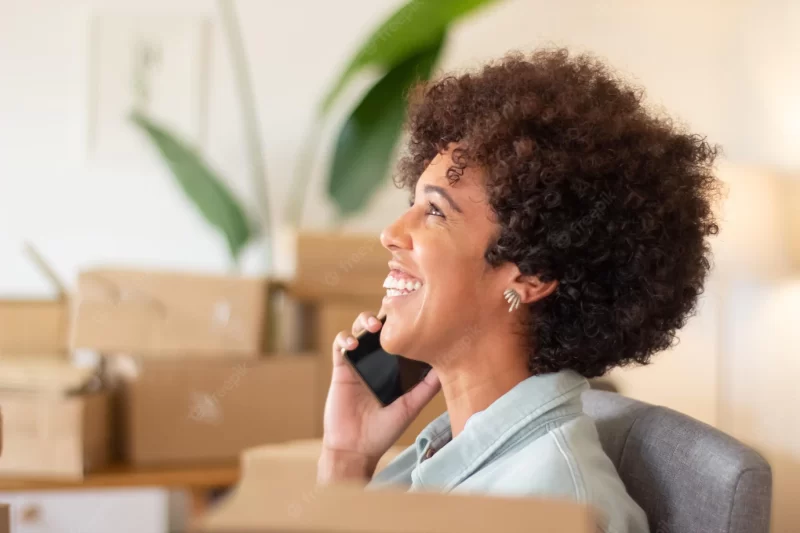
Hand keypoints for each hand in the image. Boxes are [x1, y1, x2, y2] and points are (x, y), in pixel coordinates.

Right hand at [318, 311, 440, 482]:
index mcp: (394, 367)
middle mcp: (377, 361)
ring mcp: (358, 362)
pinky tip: (353, 345)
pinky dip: (345, 339)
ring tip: (373, 326)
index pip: (399, 337)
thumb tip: (448, 366)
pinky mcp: (341, 368)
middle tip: (392, 312)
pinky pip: (340, 346)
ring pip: (359, 329)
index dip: (404, 322)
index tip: (415, 313)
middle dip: (385, 314)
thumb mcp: (411, 406)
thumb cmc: (384, 430)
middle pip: (380, 326)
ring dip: (364, 320)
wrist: (356, 448)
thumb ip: (427, 388)